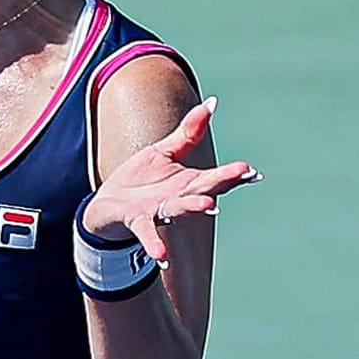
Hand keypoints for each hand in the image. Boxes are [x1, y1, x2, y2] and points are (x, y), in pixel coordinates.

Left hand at [82, 97, 260, 263]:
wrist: (106, 205)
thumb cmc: (139, 180)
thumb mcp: (163, 151)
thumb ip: (189, 132)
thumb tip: (213, 103)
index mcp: (187, 183)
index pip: (215, 178)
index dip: (233, 173)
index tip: (252, 170)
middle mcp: (177, 199)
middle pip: (202, 189)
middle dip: (221, 182)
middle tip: (242, 174)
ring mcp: (158, 211)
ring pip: (178, 209)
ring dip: (194, 208)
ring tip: (210, 207)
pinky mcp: (135, 220)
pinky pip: (146, 232)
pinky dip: (155, 244)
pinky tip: (162, 255)